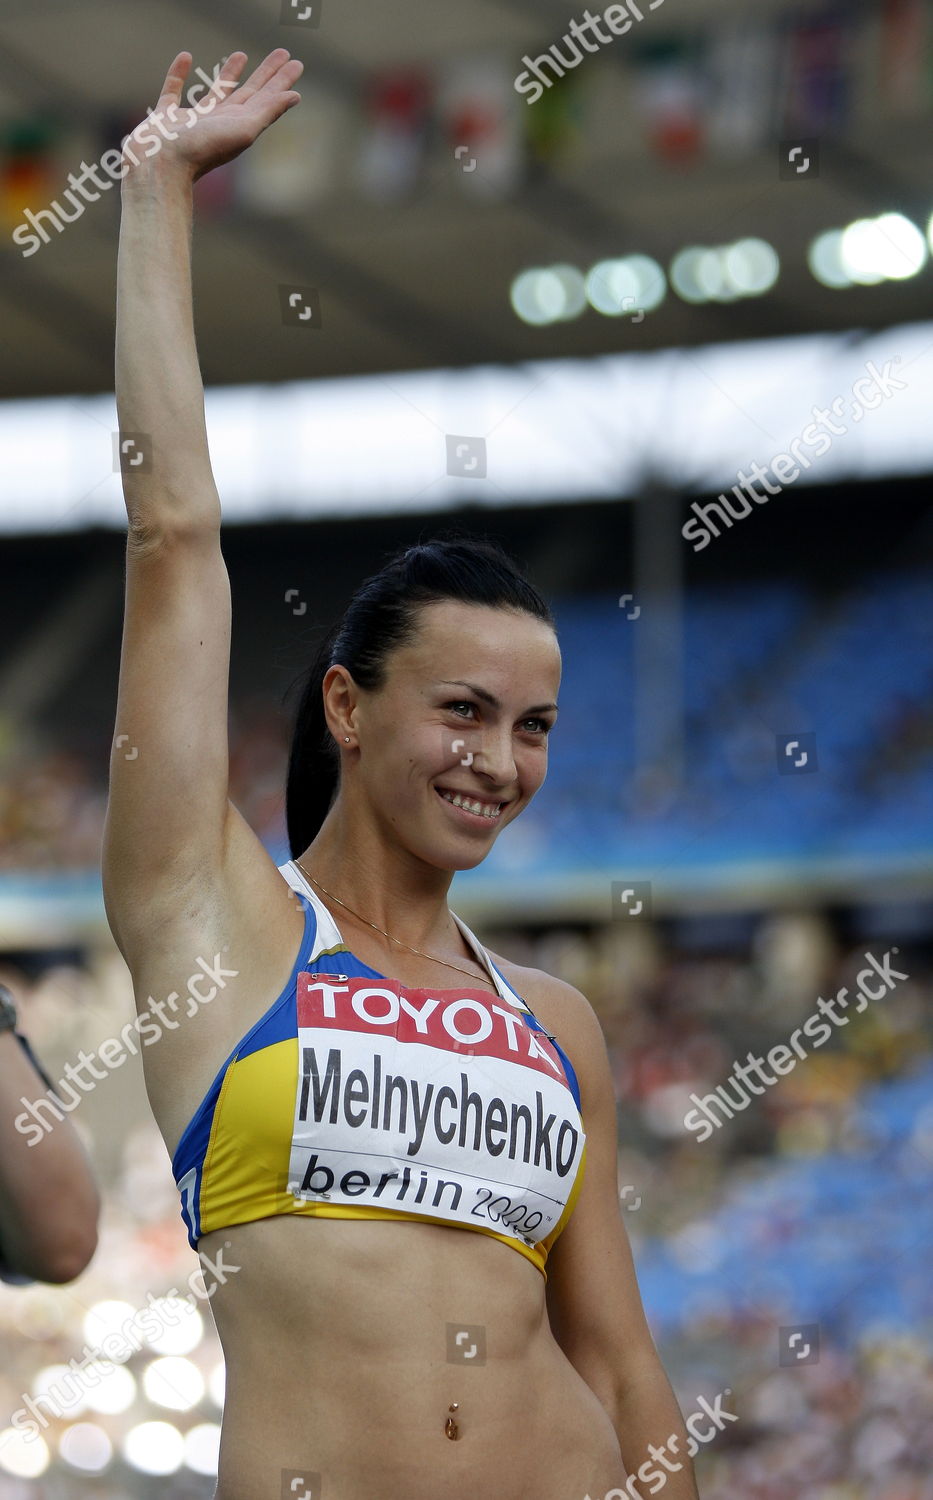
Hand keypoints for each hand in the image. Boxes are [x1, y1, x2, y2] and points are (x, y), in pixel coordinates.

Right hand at [123, 49, 303, 182]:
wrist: (160, 165)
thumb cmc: (201, 149)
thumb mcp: (242, 130)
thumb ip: (267, 112)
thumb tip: (294, 96)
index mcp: (239, 127)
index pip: (267, 99)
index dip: (282, 81)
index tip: (296, 63)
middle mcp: (220, 124)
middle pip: (249, 94)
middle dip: (266, 74)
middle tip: (282, 53)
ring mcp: (192, 121)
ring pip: (216, 92)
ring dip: (230, 74)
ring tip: (242, 54)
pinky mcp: (165, 118)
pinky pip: (173, 90)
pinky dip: (178, 73)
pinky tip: (186, 57)